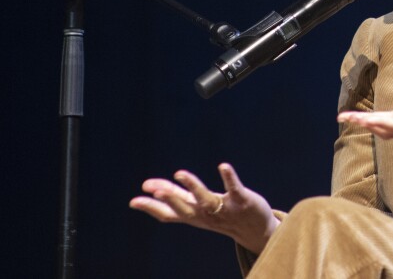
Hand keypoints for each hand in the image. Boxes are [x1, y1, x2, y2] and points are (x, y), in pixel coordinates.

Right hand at [129, 162, 277, 253]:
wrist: (255, 230)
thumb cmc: (221, 215)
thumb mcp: (197, 207)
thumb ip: (175, 196)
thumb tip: (149, 187)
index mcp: (193, 215)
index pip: (170, 214)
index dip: (152, 208)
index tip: (134, 201)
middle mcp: (206, 214)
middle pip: (185, 210)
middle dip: (170, 200)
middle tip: (154, 192)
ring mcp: (224, 208)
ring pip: (206, 199)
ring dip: (193, 187)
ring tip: (180, 173)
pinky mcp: (242, 200)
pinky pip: (234, 189)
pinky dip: (229, 178)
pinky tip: (223, 166)